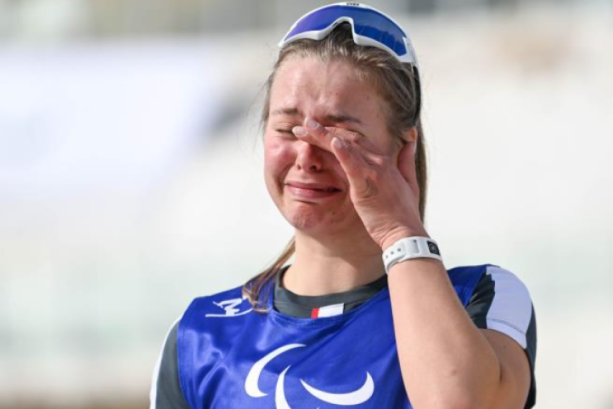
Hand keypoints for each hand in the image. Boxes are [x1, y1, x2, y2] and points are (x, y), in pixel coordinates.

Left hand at [293, 118, 427, 249]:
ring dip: (322, 135)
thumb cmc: (403, 214)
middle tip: (303, 125)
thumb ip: (406, 160)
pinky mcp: (367, 185)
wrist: (405, 234)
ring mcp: (374, 172)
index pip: (357, 140)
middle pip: (348, 138)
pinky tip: (331, 142)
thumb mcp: (409, 182)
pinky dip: (342, 151)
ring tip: (303, 128)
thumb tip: (410, 139)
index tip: (318, 129)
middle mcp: (379, 162)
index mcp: (384, 161)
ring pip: (345, 146)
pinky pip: (352, 164)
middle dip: (323, 131)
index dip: (336, 132)